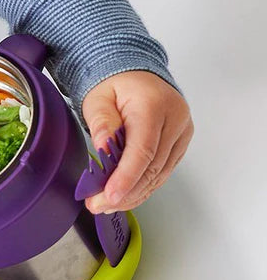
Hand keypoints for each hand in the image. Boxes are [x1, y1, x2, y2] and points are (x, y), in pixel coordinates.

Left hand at [81, 71, 192, 212]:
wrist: (136, 74)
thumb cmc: (116, 85)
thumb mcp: (98, 98)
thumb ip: (101, 121)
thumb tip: (104, 146)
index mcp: (154, 105)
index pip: (143, 150)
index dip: (126, 177)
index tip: (109, 195)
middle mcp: (175, 120)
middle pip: (152, 167)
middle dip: (125, 192)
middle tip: (98, 205)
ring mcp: (181, 133)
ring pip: (160, 174)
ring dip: (134, 194)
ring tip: (106, 204)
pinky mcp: (179, 143)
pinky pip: (163, 171)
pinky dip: (144, 186)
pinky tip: (125, 196)